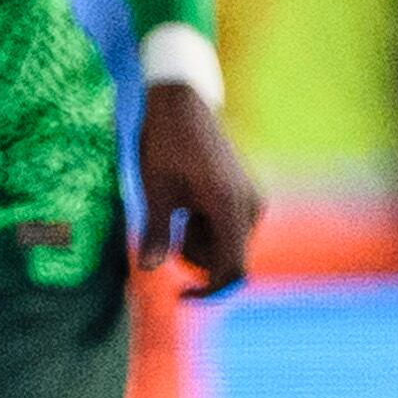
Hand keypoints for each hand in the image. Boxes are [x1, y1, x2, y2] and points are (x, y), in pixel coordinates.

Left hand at [130, 78, 259, 293]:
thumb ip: (154, 231)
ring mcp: (252, 200)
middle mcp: (250, 206)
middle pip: (226, 260)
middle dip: (194, 254)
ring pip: (226, 246)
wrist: (185, 101)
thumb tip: (146, 268)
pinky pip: (228, 229)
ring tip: (180, 205)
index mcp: (230, 206)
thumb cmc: (167, 141)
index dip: (209, 292)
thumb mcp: (154, 188)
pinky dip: (207, 226)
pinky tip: (191, 200)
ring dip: (199, 239)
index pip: (232, 270)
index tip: (180, 296)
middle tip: (171, 221)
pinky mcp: (247, 195)